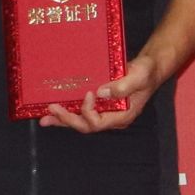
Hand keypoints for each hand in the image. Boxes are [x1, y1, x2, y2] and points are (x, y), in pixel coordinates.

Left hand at [44, 48, 160, 132]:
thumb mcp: (139, 76)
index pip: (99, 121)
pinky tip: (54, 111)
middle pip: (86, 125)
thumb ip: (123, 86)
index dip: (89, 110)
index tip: (89, 92)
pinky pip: (82, 113)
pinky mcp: (100, 106)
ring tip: (45, 118)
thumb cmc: (146, 72)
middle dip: (67, 119)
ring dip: (63, 120)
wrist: (149, 68)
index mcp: (122, 115)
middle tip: (52, 109)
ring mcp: (105, 113)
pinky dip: (68, 113)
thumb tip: (100, 92)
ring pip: (81, 122)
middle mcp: (112, 118)